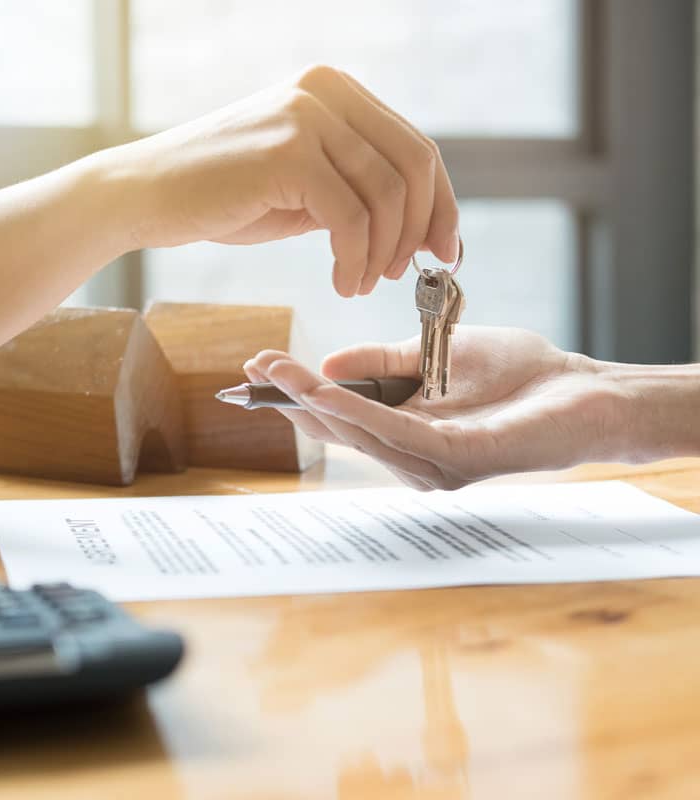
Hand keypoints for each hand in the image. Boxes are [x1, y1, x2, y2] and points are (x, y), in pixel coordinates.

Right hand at [110, 65, 458, 296]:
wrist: (149, 195)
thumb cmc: (227, 196)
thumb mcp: (306, 188)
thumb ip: (358, 192)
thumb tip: (419, 228)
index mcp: (337, 93)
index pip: (416, 148)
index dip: (441, 205)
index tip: (445, 252)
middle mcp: (327, 93)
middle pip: (414, 167)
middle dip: (419, 231)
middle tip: (403, 276)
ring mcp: (307, 116)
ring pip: (386, 196)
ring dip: (383, 254)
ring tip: (360, 284)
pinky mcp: (288, 152)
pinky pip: (351, 218)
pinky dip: (356, 260)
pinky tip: (342, 283)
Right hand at [244, 327, 630, 489]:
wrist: (581, 389)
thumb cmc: (516, 374)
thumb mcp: (434, 355)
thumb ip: (382, 363)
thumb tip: (327, 364)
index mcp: (404, 430)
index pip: (339, 417)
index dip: (297, 394)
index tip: (259, 366)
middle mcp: (410, 457)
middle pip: (339, 430)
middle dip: (293, 397)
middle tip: (255, 365)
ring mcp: (432, 466)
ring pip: (359, 434)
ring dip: (315, 402)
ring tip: (280, 372)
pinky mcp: (456, 461)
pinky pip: (395, 435)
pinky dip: (356, 413)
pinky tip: (325, 391)